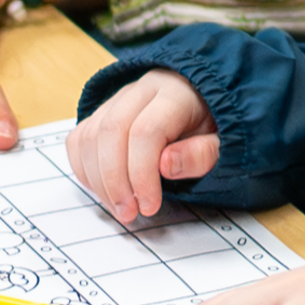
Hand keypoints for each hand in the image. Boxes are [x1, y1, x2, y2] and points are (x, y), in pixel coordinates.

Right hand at [66, 68, 220, 225]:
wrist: (206, 101)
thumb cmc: (215, 127)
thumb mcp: (225, 143)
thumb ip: (202, 154)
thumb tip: (165, 165)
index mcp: (175, 94)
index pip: (146, 131)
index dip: (142, 174)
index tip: (150, 206)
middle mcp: (141, 90)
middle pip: (111, 131)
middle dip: (114, 180)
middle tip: (128, 214)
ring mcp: (117, 99)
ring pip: (90, 134)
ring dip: (98, 179)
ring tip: (118, 208)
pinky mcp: (102, 112)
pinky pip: (80, 138)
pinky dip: (84, 168)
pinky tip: (104, 190)